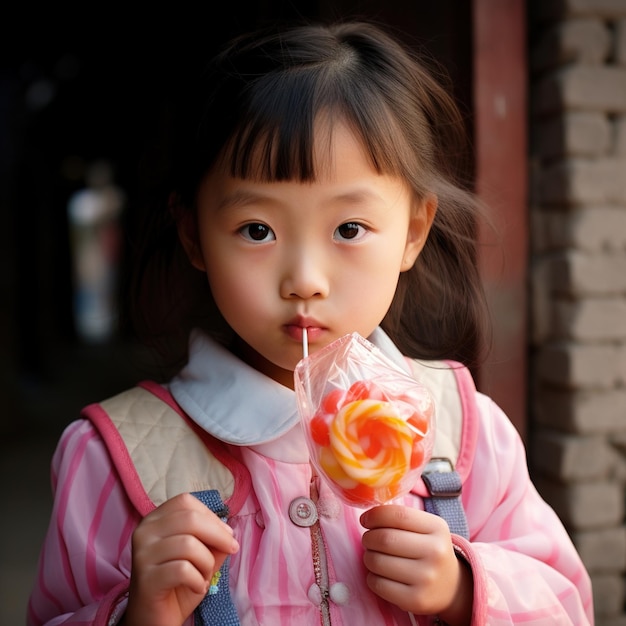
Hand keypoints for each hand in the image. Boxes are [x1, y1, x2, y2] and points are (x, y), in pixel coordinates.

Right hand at [124, 492, 239, 625]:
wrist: (154, 619)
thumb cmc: (178, 583)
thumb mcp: (200, 555)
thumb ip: (213, 540)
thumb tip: (228, 532)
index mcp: (154, 520)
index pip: (185, 502)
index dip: (211, 515)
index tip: (226, 534)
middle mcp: (144, 532)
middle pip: (190, 518)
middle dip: (218, 535)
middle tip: (231, 550)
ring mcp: (142, 555)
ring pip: (188, 545)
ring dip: (207, 563)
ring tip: (204, 576)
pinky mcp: (145, 579)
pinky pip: (183, 570)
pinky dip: (198, 580)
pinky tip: (197, 588)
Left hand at [360, 505, 471, 625]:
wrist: (452, 587)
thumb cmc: (428, 549)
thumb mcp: (425, 527)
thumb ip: (400, 517)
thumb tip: (368, 517)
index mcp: (437, 528)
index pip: (398, 515)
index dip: (375, 515)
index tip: (365, 520)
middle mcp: (435, 552)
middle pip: (385, 539)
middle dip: (368, 537)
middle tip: (368, 539)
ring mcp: (426, 578)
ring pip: (377, 562)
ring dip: (368, 557)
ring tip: (374, 556)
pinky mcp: (416, 600)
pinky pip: (378, 584)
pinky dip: (371, 577)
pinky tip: (380, 575)